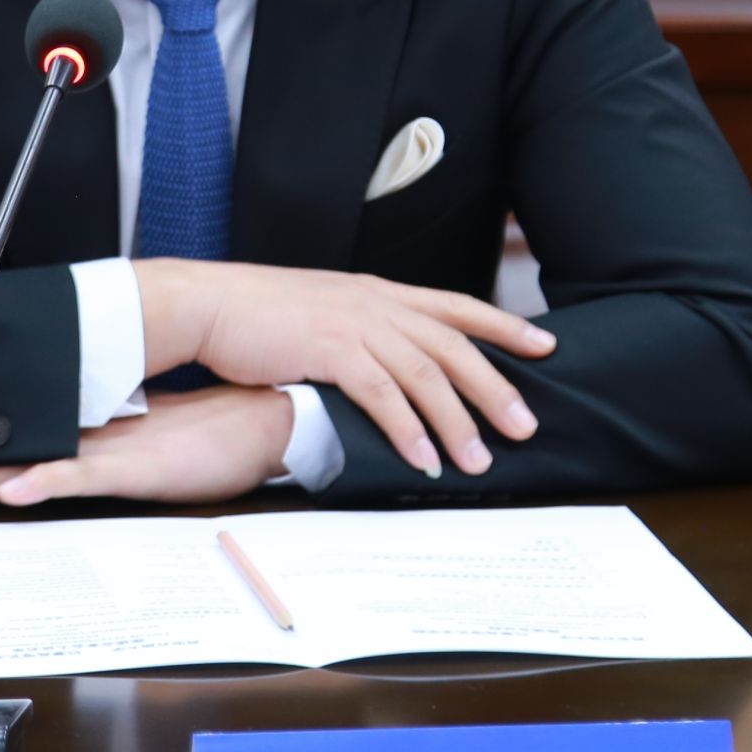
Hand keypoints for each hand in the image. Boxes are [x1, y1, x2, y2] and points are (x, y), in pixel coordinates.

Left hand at [0, 386, 295, 515]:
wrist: (260, 420)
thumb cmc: (211, 438)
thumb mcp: (144, 451)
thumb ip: (103, 460)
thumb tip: (64, 473)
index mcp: (87, 432)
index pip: (14, 447)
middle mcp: (87, 436)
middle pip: (5, 455)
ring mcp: (108, 449)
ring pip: (29, 463)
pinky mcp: (135, 465)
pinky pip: (82, 473)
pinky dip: (47, 481)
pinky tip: (16, 491)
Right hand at [137, 260, 552, 478]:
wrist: (207, 303)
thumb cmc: (255, 313)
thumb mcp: (320, 311)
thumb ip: (358, 331)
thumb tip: (384, 368)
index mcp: (376, 291)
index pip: (455, 306)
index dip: (503, 325)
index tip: (545, 343)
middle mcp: (375, 301)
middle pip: (454, 344)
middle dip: (495, 387)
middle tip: (527, 425)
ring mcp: (354, 322)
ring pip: (426, 373)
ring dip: (457, 421)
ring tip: (479, 460)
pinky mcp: (329, 347)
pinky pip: (383, 393)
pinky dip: (408, 428)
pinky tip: (422, 456)